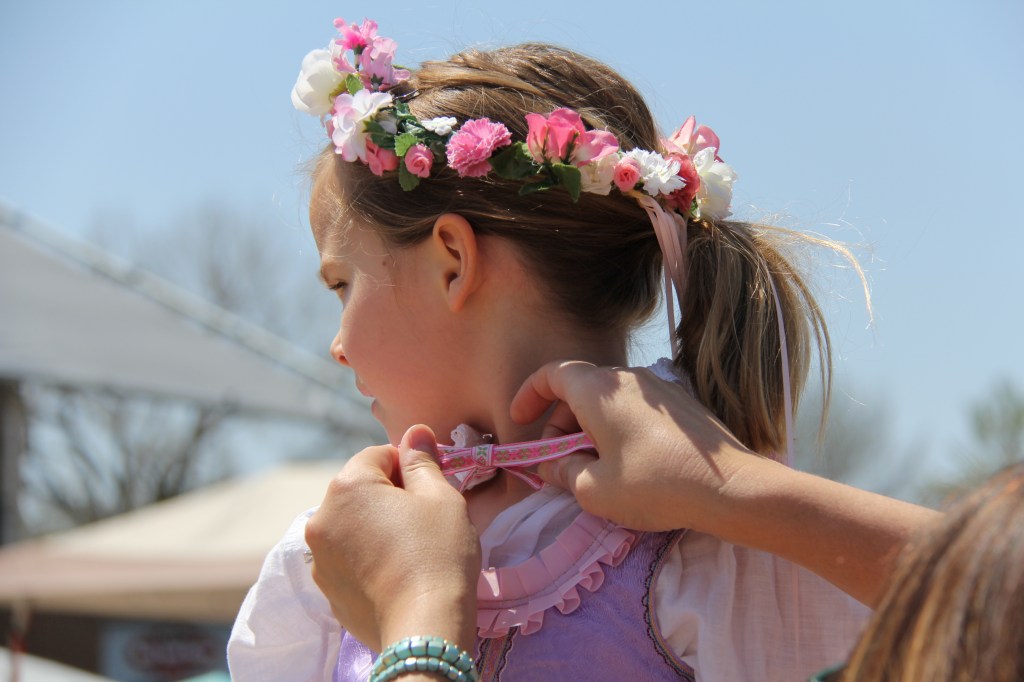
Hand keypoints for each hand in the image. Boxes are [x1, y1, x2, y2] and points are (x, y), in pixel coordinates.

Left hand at [304, 425, 479, 651]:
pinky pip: (348, 559)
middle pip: (359, 490)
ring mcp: (319, 558)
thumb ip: (422, 461)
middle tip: (424, 521)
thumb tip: (415, 432)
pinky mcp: (326, 590)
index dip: (408, 467)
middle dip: (389, 497)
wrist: (425, 628)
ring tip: (410, 551)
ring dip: (375, 528)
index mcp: (347, 487)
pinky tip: (396, 574)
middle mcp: (321, 518)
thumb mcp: (440, 498)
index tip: (430, 489)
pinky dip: (367, 559)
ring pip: (352, 526)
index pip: (377, 455)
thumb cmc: (438, 553)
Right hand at [511, 361, 938, 605]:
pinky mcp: (683, 402)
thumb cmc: (655, 485)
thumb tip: (550, 464)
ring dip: (589, 425)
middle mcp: (628, 378)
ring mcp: (659, 386)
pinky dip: (618, 426)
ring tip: (591, 464)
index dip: (529, 395)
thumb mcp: (595, 490)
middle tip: (556, 458)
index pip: (552, 375)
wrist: (731, 487)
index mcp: (599, 390)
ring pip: (610, 398)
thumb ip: (563, 472)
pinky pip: (636, 406)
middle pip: (580, 387)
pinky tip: (627, 460)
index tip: (519, 422)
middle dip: (559, 420)